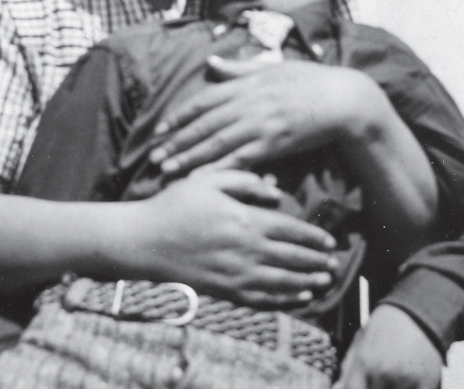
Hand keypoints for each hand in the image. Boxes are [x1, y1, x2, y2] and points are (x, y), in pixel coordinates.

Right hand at [112, 169, 338, 307]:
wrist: (146, 240)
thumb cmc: (177, 204)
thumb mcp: (209, 180)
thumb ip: (244, 181)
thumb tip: (275, 191)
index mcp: (244, 220)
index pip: (290, 230)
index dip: (313, 237)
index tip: (330, 241)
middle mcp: (245, 250)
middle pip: (291, 258)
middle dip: (316, 262)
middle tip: (335, 264)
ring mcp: (235, 274)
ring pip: (282, 282)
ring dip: (307, 283)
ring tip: (325, 282)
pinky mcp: (225, 291)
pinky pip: (262, 300)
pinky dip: (284, 301)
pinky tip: (299, 299)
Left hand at [150, 57, 362, 174]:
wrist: (343, 100)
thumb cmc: (310, 80)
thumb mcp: (273, 67)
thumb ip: (240, 68)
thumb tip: (211, 62)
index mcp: (247, 84)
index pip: (204, 100)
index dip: (180, 116)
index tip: (161, 129)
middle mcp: (249, 104)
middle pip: (204, 125)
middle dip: (177, 141)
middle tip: (154, 156)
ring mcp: (261, 124)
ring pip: (217, 144)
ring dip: (189, 158)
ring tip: (168, 170)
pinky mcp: (274, 144)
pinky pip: (241, 159)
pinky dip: (219, 169)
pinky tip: (203, 179)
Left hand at [333, 305, 442, 388]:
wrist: (416, 311)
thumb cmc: (386, 325)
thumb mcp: (360, 339)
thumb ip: (348, 366)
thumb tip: (338, 387)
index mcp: (364, 361)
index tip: (362, 385)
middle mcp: (383, 371)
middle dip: (374, 386)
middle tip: (379, 377)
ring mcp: (405, 379)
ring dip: (393, 388)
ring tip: (394, 376)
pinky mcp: (426, 383)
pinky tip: (407, 382)